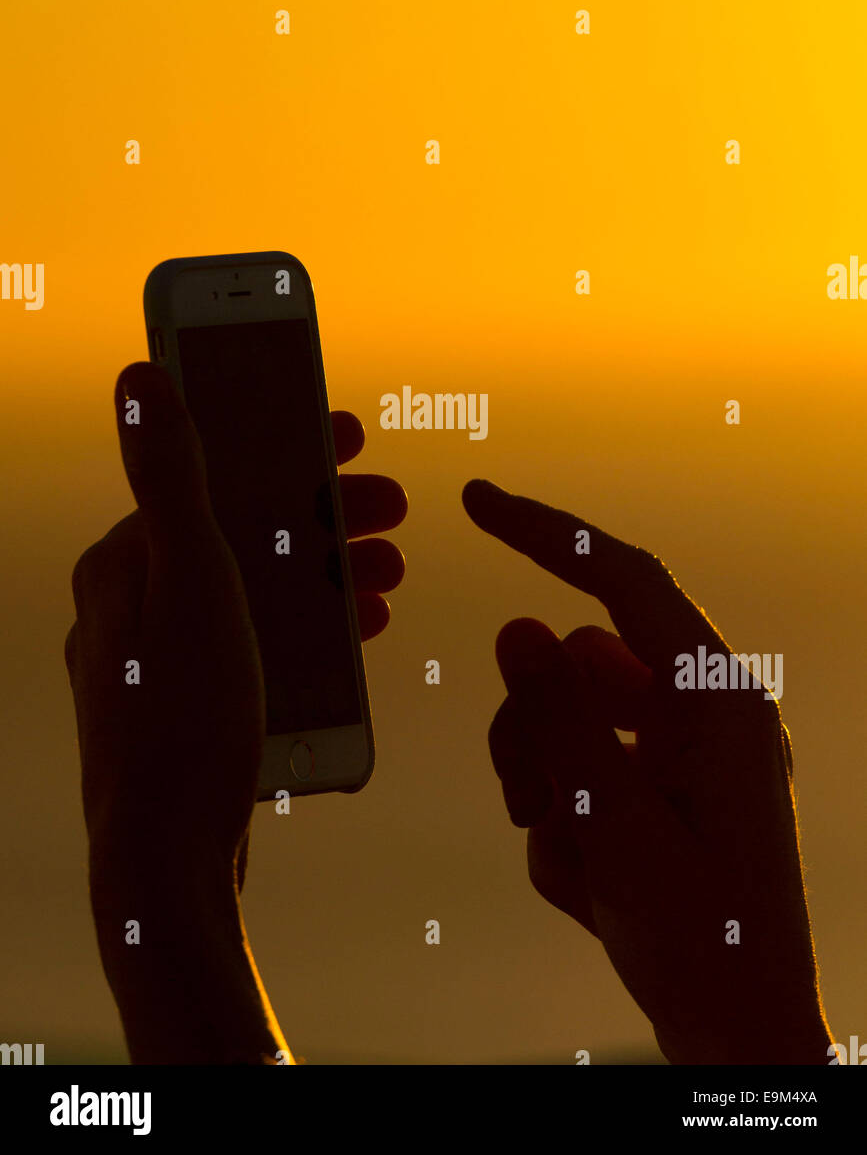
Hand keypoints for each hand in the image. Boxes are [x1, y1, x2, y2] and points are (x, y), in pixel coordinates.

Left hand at [66, 362, 406, 890]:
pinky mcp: (190, 707)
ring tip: (387, 570)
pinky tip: (355, 629)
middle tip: (392, 507)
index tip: (348, 433)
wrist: (168, 860)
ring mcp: (161, 660)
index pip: (211, 475)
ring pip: (258, 589)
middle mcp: (132, 607)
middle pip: (243, 533)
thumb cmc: (182, 715)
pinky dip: (308, 625)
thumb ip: (173, 477)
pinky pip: (259, 641)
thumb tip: (139, 376)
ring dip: (326, 569)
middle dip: (323, 513)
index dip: (285, 446)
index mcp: (124, 564)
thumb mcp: (192, 578)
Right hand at [463, 479, 832, 1063]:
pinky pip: (582, 773)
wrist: (740, 1035)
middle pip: (577, 665)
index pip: (622, 576)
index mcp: (714, 699)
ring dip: (544, 788)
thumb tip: (517, 627)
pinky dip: (565, 825)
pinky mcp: (663, 794)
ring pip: (569, 721)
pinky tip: (588, 891)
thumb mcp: (616, 830)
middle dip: (532, 731)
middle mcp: (702, 712)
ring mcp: (684, 755)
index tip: (475, 501)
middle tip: (525, 805)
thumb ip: (561, 723)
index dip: (546, 532)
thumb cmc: (704, 942)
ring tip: (563, 860)